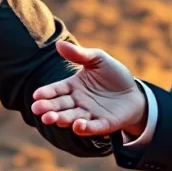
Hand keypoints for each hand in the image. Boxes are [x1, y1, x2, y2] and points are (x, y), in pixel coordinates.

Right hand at [32, 40, 147, 136]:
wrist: (135, 91)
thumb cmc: (114, 75)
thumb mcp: (98, 59)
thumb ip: (79, 54)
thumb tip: (59, 43)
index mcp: (73, 86)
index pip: (56, 90)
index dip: (46, 93)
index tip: (36, 96)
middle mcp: (77, 102)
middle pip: (60, 106)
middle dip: (48, 108)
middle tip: (37, 109)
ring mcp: (89, 115)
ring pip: (72, 117)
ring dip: (61, 118)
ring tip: (51, 118)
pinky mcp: (103, 124)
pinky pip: (92, 127)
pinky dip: (84, 128)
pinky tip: (77, 125)